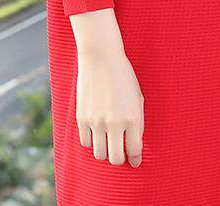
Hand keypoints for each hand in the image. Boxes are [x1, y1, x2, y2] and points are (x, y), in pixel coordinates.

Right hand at [75, 43, 144, 166]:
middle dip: (119, 159)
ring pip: (99, 154)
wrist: (101, 58)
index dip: (135, 159)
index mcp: (133, 117)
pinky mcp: (82, 118)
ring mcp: (97, 121)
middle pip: (115, 159)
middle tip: (120, 153)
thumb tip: (133, 145)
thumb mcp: (137, 97)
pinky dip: (92, 141)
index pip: (135, 150)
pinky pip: (86, 142)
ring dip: (105, 151)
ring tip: (108, 142)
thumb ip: (137, 121)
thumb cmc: (124, 77)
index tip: (135, 162)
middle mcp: (115, 123)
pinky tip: (96, 132)